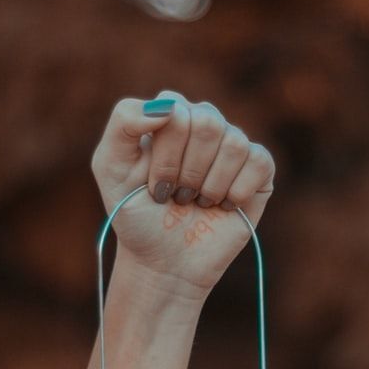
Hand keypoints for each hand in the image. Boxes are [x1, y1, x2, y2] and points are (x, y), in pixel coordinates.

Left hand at [91, 92, 275, 298]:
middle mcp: (205, 123)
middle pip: (208, 122)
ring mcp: (233, 145)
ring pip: (234, 143)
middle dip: (188, 170)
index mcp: (171, 115)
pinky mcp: (259, 169)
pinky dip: (237, 191)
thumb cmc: (135, 214)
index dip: (166, 155)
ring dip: (210, 185)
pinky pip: (259, 161)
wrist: (164, 262)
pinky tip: (223, 206)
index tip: (156, 188)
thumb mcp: (110, 166)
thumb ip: (124, 122)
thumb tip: (167, 107)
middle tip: (177, 197)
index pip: (176, 109)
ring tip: (197, 203)